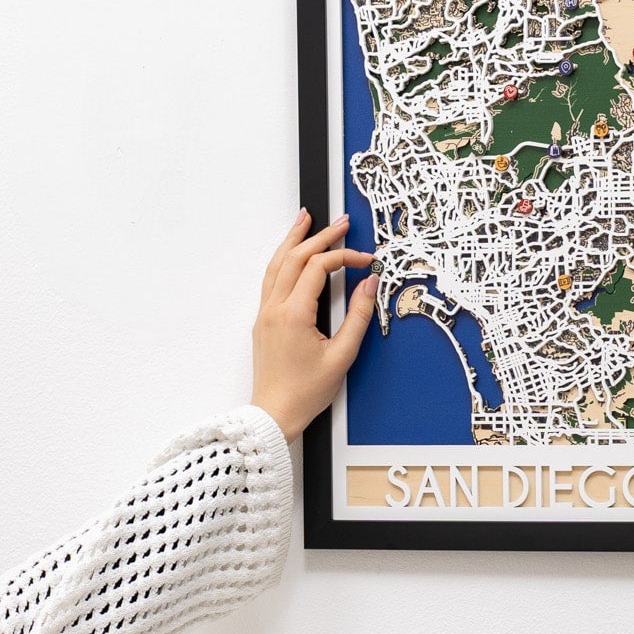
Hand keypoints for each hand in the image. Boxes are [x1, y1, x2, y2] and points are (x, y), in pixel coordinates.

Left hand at [249, 210, 377, 440]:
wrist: (274, 415)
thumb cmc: (306, 393)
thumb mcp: (342, 356)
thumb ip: (359, 316)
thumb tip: (370, 284)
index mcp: (294, 314)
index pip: (319, 268)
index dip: (345, 257)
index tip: (366, 261)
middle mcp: (275, 308)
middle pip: (295, 257)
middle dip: (320, 236)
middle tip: (341, 221)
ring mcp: (266, 313)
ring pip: (277, 264)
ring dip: (293, 239)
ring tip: (306, 219)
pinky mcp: (264, 321)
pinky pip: (271, 279)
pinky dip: (282, 259)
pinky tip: (291, 252)